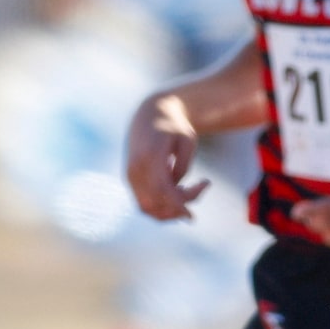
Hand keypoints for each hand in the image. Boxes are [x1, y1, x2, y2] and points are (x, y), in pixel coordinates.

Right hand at [125, 94, 207, 219]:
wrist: (149, 115)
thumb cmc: (173, 127)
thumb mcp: (187, 140)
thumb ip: (183, 166)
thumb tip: (177, 188)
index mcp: (150, 155)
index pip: (162, 189)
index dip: (177, 204)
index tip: (193, 213)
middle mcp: (136, 168)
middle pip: (156, 202)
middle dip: (179, 207)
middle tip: (200, 188)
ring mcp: (130, 175)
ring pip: (147, 208)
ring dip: (168, 212)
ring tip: (187, 192)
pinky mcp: (130, 180)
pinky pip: (143, 203)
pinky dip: (160, 207)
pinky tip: (176, 192)